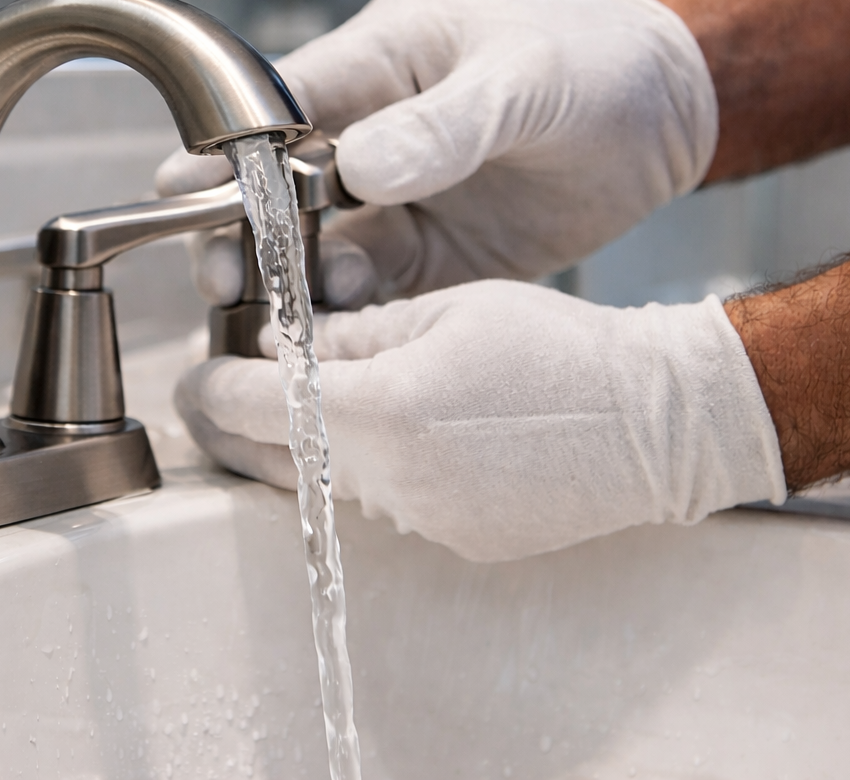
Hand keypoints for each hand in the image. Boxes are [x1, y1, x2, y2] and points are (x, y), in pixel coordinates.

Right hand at [157, 0, 716, 303]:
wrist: (674, 114)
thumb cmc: (596, 63)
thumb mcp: (525, 80)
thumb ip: (447, 124)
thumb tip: (360, 168)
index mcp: (379, 63)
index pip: (278, 105)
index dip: (224, 148)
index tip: (180, 189)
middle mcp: (373, 132)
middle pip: (278, 187)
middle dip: (244, 230)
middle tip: (224, 276)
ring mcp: (401, 198)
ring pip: (318, 246)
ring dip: (296, 282)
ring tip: (286, 318)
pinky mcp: (435, 254)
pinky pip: (377, 290)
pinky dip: (352, 315)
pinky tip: (340, 336)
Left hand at [174, 280, 784, 561]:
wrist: (658, 421)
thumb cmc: (560, 347)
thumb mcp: (446, 309)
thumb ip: (352, 333)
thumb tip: (281, 345)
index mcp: (385, 412)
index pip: (259, 405)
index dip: (211, 388)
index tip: (191, 375)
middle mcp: (394, 481)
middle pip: (273, 458)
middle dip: (231, 426)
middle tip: (209, 398)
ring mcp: (424, 520)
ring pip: (322, 484)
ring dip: (297, 449)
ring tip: (293, 407)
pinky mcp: (455, 540)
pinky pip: (380, 504)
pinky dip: (361, 471)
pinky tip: (379, 437)